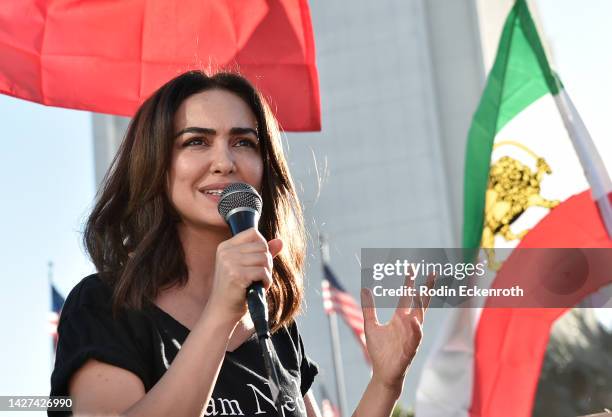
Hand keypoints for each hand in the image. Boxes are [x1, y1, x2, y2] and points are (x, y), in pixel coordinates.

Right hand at [206, 228, 282, 324]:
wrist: (223, 311)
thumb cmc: (236, 290)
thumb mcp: (248, 267)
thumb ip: (263, 253)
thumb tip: (280, 242)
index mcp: (225, 246)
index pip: (253, 233)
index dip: (262, 246)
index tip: (258, 261)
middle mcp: (226, 252)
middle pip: (262, 246)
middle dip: (267, 262)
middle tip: (260, 275)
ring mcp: (229, 262)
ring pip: (264, 258)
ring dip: (267, 273)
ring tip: (259, 282)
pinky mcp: (237, 275)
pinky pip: (263, 271)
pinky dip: (266, 281)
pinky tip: (259, 288)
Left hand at [361, 273, 433, 393]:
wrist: (383, 372)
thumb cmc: (380, 350)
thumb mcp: (370, 325)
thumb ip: (369, 308)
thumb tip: (365, 288)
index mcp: (400, 318)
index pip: (407, 296)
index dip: (409, 282)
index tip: (412, 268)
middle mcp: (409, 324)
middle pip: (420, 303)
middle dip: (426, 288)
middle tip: (432, 272)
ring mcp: (412, 335)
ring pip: (420, 317)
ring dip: (420, 305)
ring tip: (419, 292)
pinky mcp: (411, 348)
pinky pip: (415, 337)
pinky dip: (415, 329)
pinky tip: (414, 320)